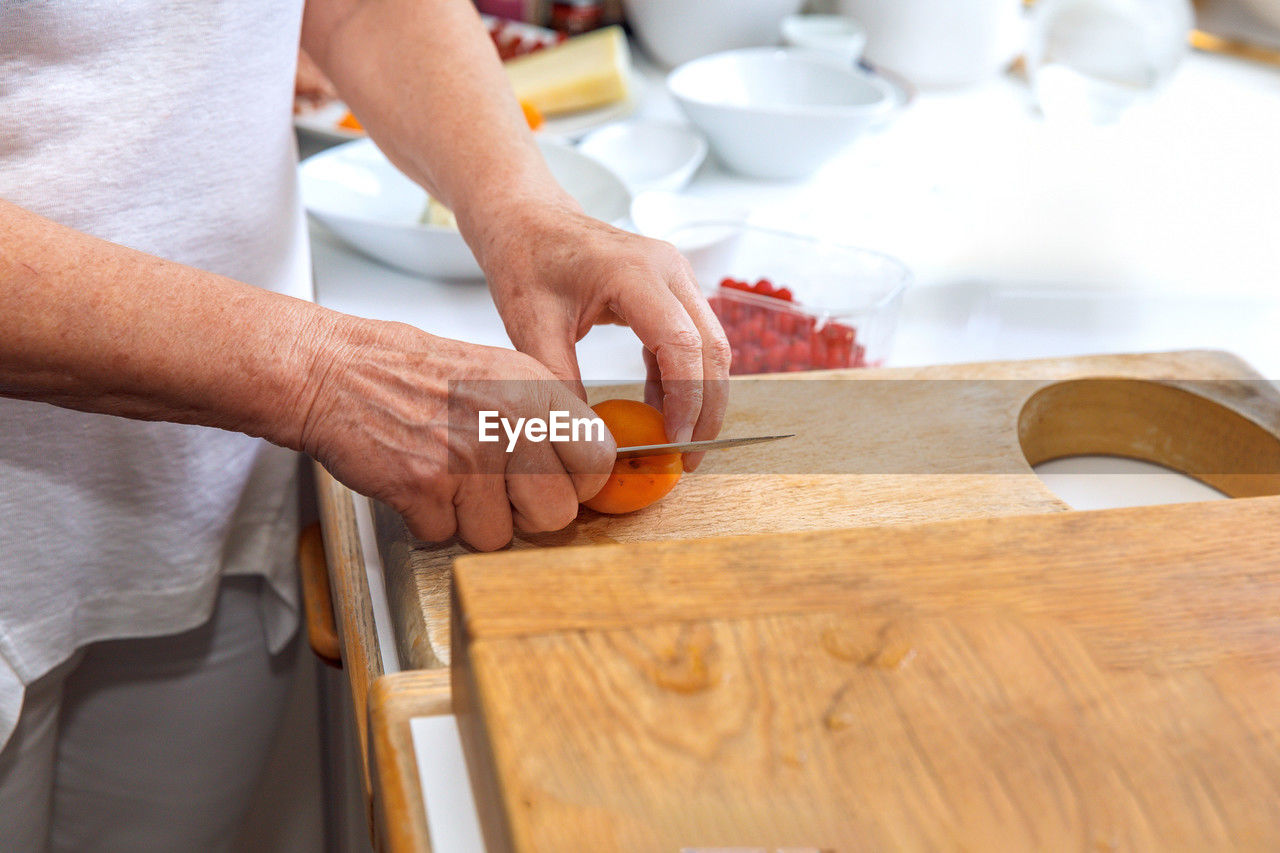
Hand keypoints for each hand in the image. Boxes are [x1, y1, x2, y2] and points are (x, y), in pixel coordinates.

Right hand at [298, 317, 613, 550]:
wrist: (332, 372)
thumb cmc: (410, 375)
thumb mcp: (496, 372)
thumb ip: (542, 415)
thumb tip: (579, 466)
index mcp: (534, 388)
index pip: (598, 459)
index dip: (577, 484)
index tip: (557, 483)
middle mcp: (509, 420)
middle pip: (557, 513)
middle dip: (526, 515)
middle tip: (497, 493)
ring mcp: (468, 456)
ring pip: (500, 536)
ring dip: (471, 521)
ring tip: (448, 480)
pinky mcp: (426, 487)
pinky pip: (446, 537)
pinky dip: (429, 522)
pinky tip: (416, 484)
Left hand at [478, 202, 730, 469]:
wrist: (527, 219)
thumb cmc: (526, 261)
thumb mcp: (531, 326)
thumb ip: (558, 381)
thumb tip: (583, 440)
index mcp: (634, 272)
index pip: (680, 344)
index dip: (685, 399)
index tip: (673, 442)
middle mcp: (668, 268)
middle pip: (711, 348)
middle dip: (706, 408)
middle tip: (689, 457)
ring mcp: (676, 276)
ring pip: (710, 346)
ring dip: (701, 396)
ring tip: (679, 442)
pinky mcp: (672, 288)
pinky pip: (692, 341)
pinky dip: (682, 379)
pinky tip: (660, 411)